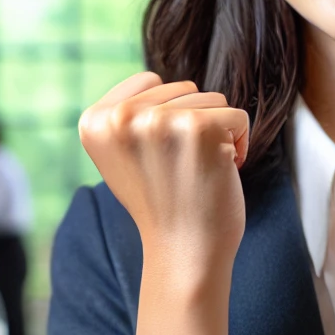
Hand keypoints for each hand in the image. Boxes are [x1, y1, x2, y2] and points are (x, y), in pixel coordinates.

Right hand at [78, 72, 249, 298]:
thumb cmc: (161, 202)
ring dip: (216, 134)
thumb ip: (127, 117)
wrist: (183, 252)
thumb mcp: (121, 154)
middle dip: (193, 123)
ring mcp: (159, 121)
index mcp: (94, 121)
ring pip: (212, 99)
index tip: (158, 156)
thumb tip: (153, 82)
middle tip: (180, 168)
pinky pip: (238, 115)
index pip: (150, 82)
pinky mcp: (199, 128)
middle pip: (183, 88)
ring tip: (198, 169)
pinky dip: (240, 143)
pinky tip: (221, 170)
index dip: (166, 117)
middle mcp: (120, 117)